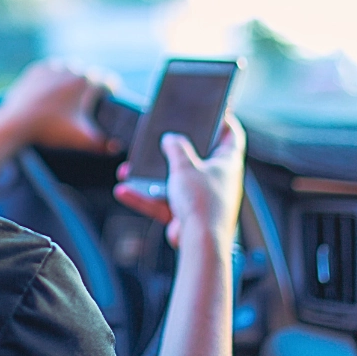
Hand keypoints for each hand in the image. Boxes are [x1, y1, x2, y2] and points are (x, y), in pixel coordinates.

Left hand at [0, 60, 120, 153]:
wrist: (17, 123)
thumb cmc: (50, 130)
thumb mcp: (80, 139)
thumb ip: (102, 144)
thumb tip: (117, 147)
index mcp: (86, 83)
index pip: (108, 81)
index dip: (112, 90)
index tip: (111, 96)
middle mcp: (71, 70)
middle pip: (89, 73)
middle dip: (92, 84)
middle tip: (91, 98)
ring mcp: (52, 68)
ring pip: (70, 68)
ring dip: (73, 77)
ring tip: (73, 91)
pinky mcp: (36, 70)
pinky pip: (51, 69)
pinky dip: (54, 77)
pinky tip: (54, 87)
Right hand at [114, 115, 244, 248]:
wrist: (200, 244)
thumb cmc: (203, 203)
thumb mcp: (185, 166)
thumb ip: (176, 148)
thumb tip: (171, 138)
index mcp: (227, 163)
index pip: (231, 135)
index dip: (223, 121)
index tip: (213, 111)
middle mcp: (218, 180)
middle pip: (198, 157)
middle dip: (177, 149)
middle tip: (164, 137)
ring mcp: (202, 198)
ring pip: (174, 181)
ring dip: (153, 176)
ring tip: (133, 169)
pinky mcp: (187, 214)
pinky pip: (163, 201)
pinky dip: (145, 197)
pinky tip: (125, 191)